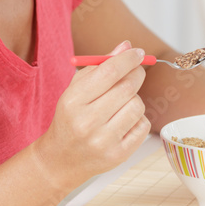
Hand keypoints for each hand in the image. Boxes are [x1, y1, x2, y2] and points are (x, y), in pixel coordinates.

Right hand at [36, 41, 150, 189]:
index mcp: (73, 101)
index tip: (137, 52)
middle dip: (136, 74)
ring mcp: (103, 141)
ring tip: (121, 104)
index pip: (109, 72)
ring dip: (135, 99)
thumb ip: (100, 66)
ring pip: (137, 106)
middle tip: (136, 71)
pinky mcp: (118, 155)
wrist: (61, 159)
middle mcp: (87, 122)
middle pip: (127, 87)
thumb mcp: (76, 90)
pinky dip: (138, 120)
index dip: (127, 59)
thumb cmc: (71, 117)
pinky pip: (143, 126)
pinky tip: (123, 123)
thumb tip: (126, 46)